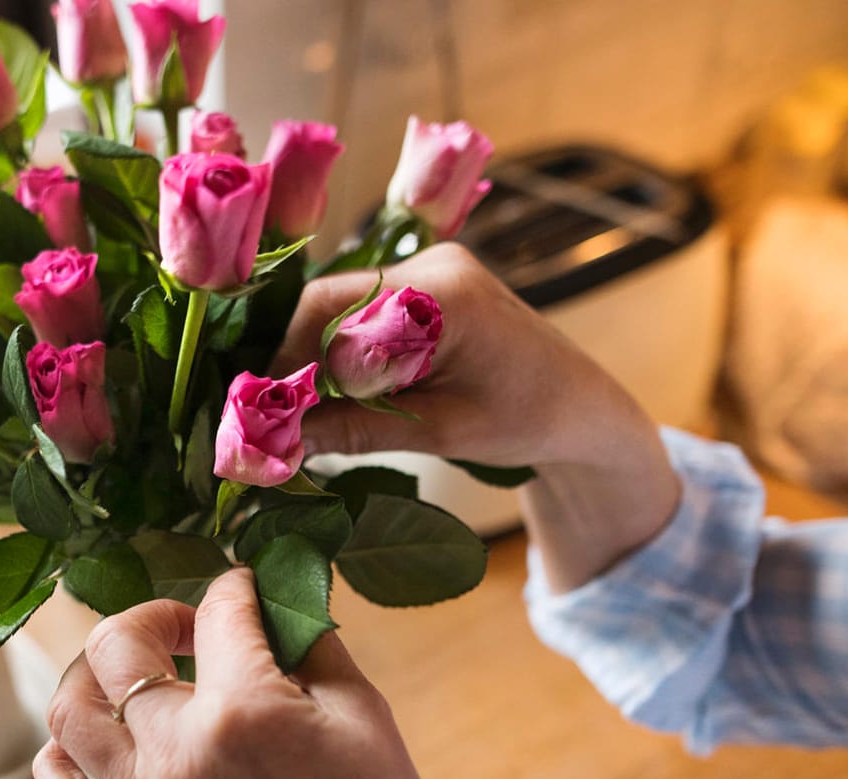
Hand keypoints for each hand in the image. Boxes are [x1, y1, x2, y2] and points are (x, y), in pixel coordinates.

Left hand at [35, 569, 504, 778]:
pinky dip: (63, 755)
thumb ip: (310, 639)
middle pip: (116, 648)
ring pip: (68, 713)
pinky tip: (98, 736)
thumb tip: (278, 592)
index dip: (237, 587)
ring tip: (135, 671)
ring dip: (93, 673)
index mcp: (243, 712)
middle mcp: (177, 752)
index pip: (216, 613)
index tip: (251, 589)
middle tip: (192, 628)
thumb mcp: (363, 710)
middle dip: (154, 615)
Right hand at [276, 245, 681, 591]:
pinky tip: (336, 392)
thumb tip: (276, 443)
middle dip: (297, 358)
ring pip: (341, 307)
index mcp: (444, 294)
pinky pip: (364, 312)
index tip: (264, 409)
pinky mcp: (428, 286)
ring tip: (303, 410)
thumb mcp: (437, 432)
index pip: (333, 308)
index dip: (288, 357)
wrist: (582, 408)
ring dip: (318, 357)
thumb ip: (354, 428)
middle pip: (330, 300)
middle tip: (274, 414)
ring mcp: (432, 269)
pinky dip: (343, 351)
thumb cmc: (526, 422)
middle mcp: (434, 266)